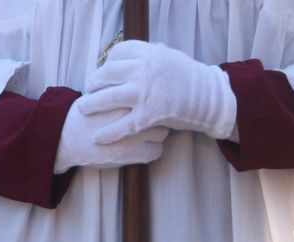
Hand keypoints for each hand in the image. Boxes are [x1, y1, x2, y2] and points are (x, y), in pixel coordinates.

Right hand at [53, 99, 168, 172]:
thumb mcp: (102, 92)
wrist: (63, 137)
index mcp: (127, 93)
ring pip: (163, 132)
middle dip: (157, 117)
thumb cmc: (83, 115)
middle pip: (162, 112)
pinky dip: (150, 152)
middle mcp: (134, 111)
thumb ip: (121, 90)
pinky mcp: (131, 152)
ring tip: (141, 138)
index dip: (152, 101)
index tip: (147, 107)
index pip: (156, 93)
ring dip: (155, 135)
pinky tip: (139, 151)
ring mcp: (134, 132)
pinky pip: (156, 152)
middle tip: (146, 123)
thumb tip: (139, 89)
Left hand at [80, 40, 236, 141]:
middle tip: (88, 89)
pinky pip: (120, 126)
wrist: (209, 97)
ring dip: (91, 105)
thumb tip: (138, 51)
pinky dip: (106, 133)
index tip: (103, 71)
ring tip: (83, 109)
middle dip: (93, 82)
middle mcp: (143, 70)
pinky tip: (97, 138)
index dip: (106, 62)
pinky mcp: (147, 115)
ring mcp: (144, 93)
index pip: (117, 53)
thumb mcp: (171, 58)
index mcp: (150, 53)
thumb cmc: (190, 78)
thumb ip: (152, 54)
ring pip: (106, 99)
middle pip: (106, 74)